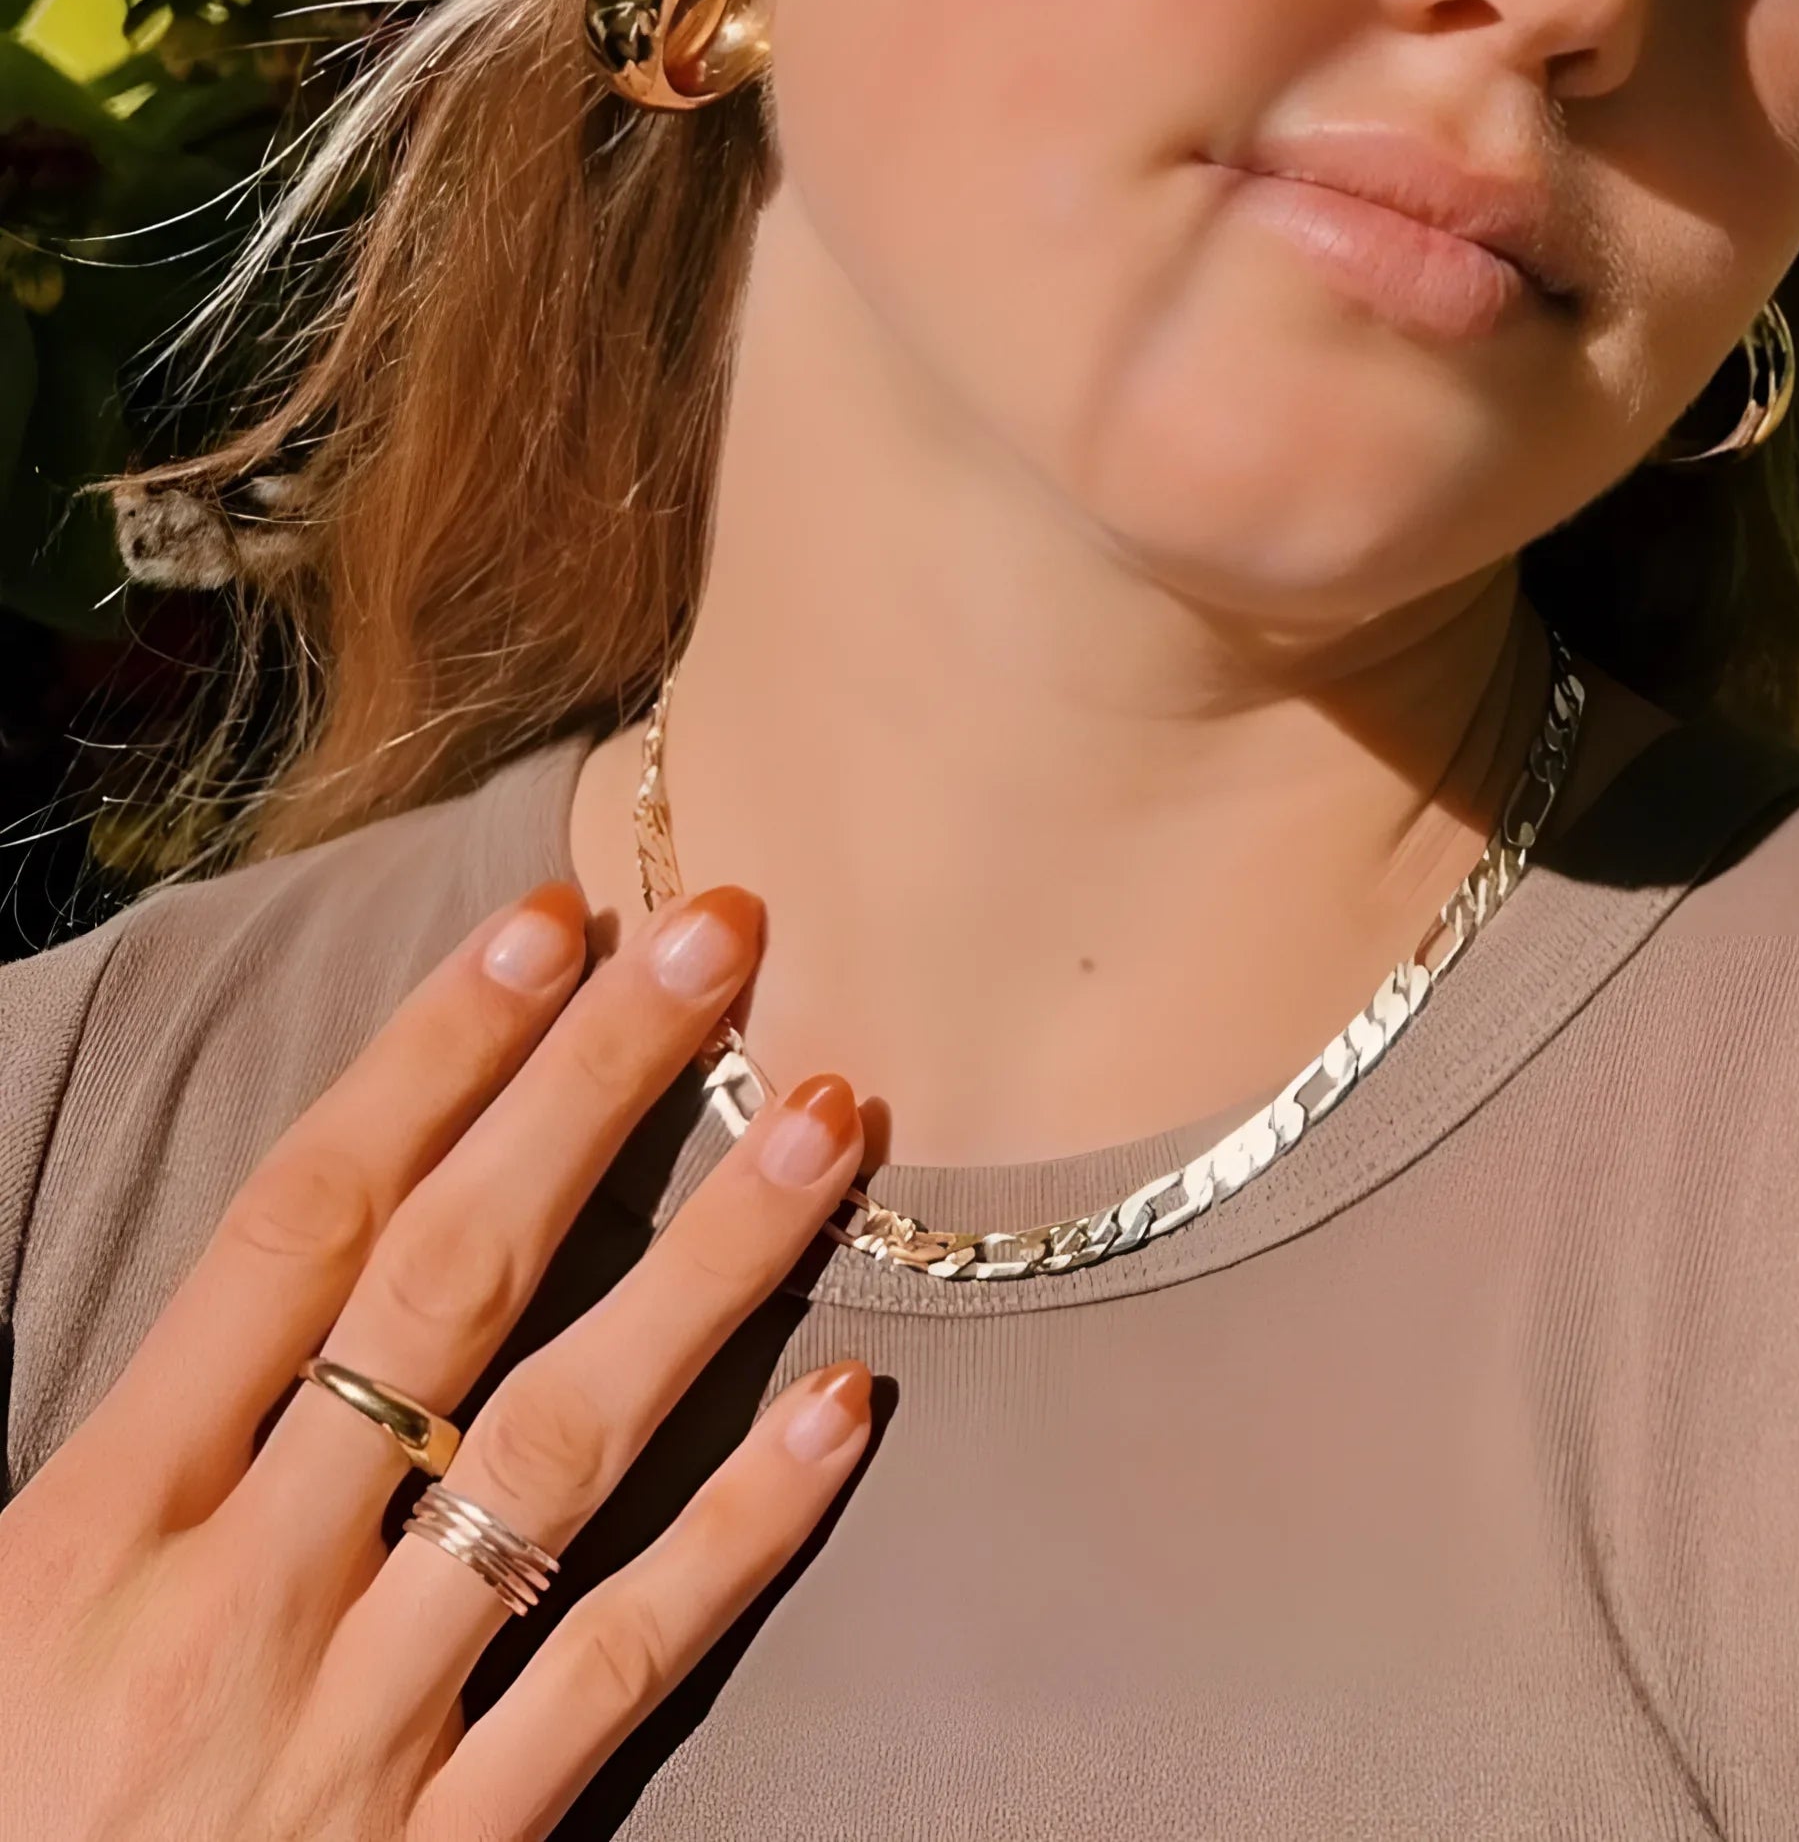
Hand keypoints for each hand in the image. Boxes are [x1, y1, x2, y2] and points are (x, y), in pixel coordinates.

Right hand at [0, 880, 870, 1841]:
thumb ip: (140, 1430)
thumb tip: (281, 1253)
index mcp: (102, 1523)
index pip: (296, 1225)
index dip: (429, 1057)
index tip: (545, 924)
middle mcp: (239, 1598)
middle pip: (448, 1283)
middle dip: (590, 1090)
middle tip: (719, 934)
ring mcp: (355, 1728)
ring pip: (563, 1446)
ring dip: (707, 1265)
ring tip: (826, 1115)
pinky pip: (613, 1668)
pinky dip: (737, 1535)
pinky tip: (843, 1407)